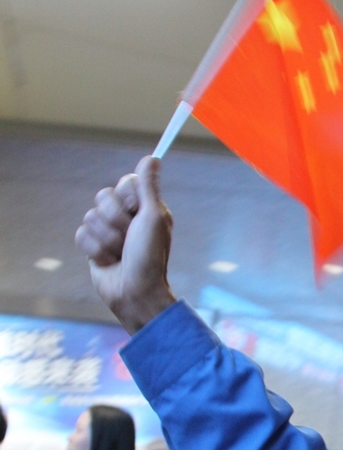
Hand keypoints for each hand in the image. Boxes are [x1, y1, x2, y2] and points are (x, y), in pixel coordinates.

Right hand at [75, 156, 175, 334]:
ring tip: (120, 254)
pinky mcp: (92, 246)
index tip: (137, 214)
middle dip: (115, 221)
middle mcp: (126, 216)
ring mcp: (107, 231)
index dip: (127, 199)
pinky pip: (80, 235)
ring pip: (90, 217)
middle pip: (103, 197)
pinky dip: (95, 250)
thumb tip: (152, 157)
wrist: (135, 292)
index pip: (124, 183)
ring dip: (107, 239)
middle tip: (129, 239)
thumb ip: (149, 187)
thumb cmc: (150, 257)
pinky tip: (108, 262)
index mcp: (144, 207)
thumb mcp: (153, 218)